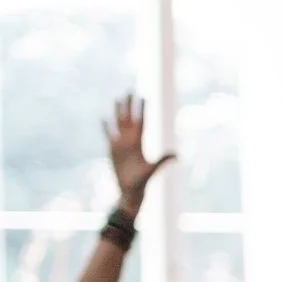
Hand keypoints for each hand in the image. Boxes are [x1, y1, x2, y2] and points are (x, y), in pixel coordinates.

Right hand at [103, 94, 174, 211]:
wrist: (130, 190)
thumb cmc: (142, 181)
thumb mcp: (152, 169)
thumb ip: (163, 160)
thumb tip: (177, 155)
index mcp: (140, 143)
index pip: (142, 122)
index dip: (142, 110)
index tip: (144, 97)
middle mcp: (131, 140)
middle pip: (130, 118)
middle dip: (130, 105)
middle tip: (130, 90)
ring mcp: (121, 144)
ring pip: (119, 123)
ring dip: (118, 111)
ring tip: (117, 98)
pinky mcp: (112, 149)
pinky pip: (108, 134)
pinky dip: (106, 126)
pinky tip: (104, 117)